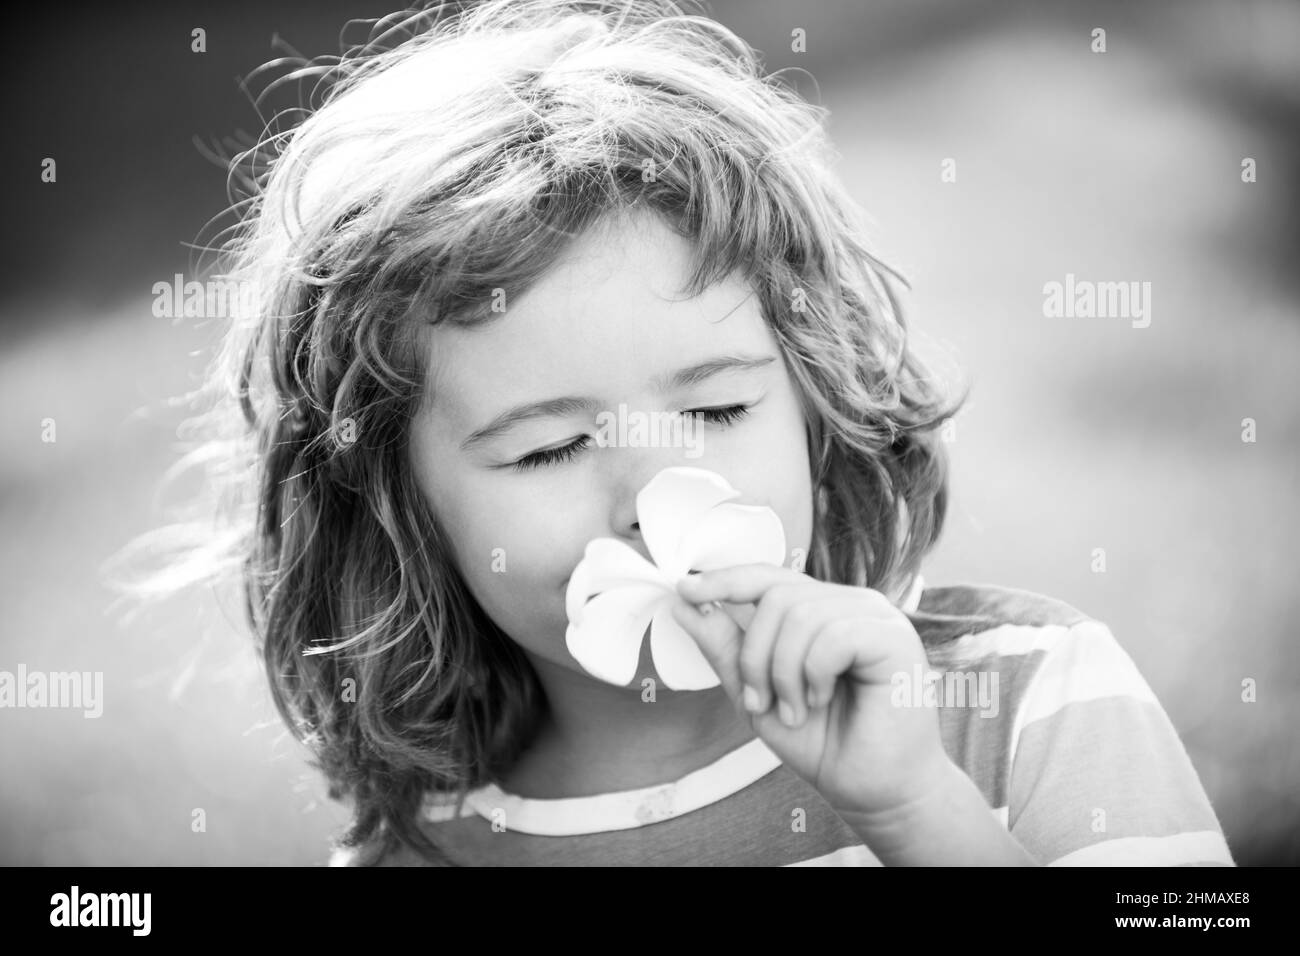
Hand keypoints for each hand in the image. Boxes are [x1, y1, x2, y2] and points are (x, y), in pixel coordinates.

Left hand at [672, 564, 951, 818]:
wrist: (874, 791)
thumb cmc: (826, 744)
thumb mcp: (758, 693)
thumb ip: (726, 648)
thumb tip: (684, 603)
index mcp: (823, 612)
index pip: (769, 578)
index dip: (726, 580)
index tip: (685, 589)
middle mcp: (850, 605)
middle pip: (776, 595)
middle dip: (753, 654)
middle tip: (761, 703)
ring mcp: (876, 617)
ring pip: (800, 614)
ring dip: (782, 672)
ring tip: (795, 710)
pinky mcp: (894, 638)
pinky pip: (832, 634)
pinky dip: (813, 674)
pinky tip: (821, 700)